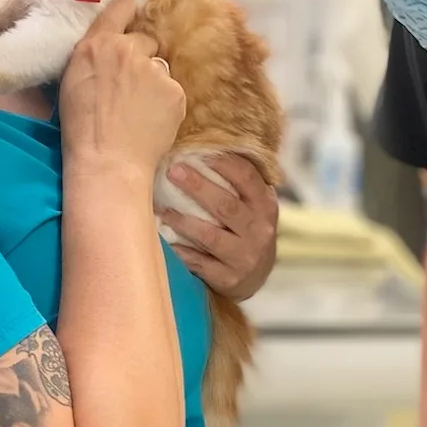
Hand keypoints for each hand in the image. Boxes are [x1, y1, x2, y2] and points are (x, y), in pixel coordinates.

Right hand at [58, 0, 184, 177]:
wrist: (107, 161)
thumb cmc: (80, 127)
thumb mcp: (73, 80)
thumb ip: (94, 55)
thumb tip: (109, 46)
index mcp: (97, 44)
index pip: (122, 5)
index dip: (128, 12)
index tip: (131, 20)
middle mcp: (128, 50)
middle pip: (145, 39)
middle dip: (140, 56)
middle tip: (129, 85)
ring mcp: (155, 70)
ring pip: (159, 67)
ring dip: (153, 81)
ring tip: (139, 109)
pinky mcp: (175, 91)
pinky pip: (172, 90)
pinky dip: (165, 103)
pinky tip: (150, 121)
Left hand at [160, 156, 277, 300]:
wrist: (255, 278)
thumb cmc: (247, 230)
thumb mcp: (254, 207)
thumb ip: (240, 183)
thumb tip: (205, 146)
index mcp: (266, 206)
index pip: (248, 178)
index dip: (224, 163)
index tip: (198, 151)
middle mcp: (259, 231)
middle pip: (226, 205)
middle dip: (197, 186)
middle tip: (173, 171)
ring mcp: (244, 257)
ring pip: (209, 236)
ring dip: (182, 220)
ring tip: (160, 208)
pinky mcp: (228, 279)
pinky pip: (198, 263)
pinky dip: (180, 251)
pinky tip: (164, 240)